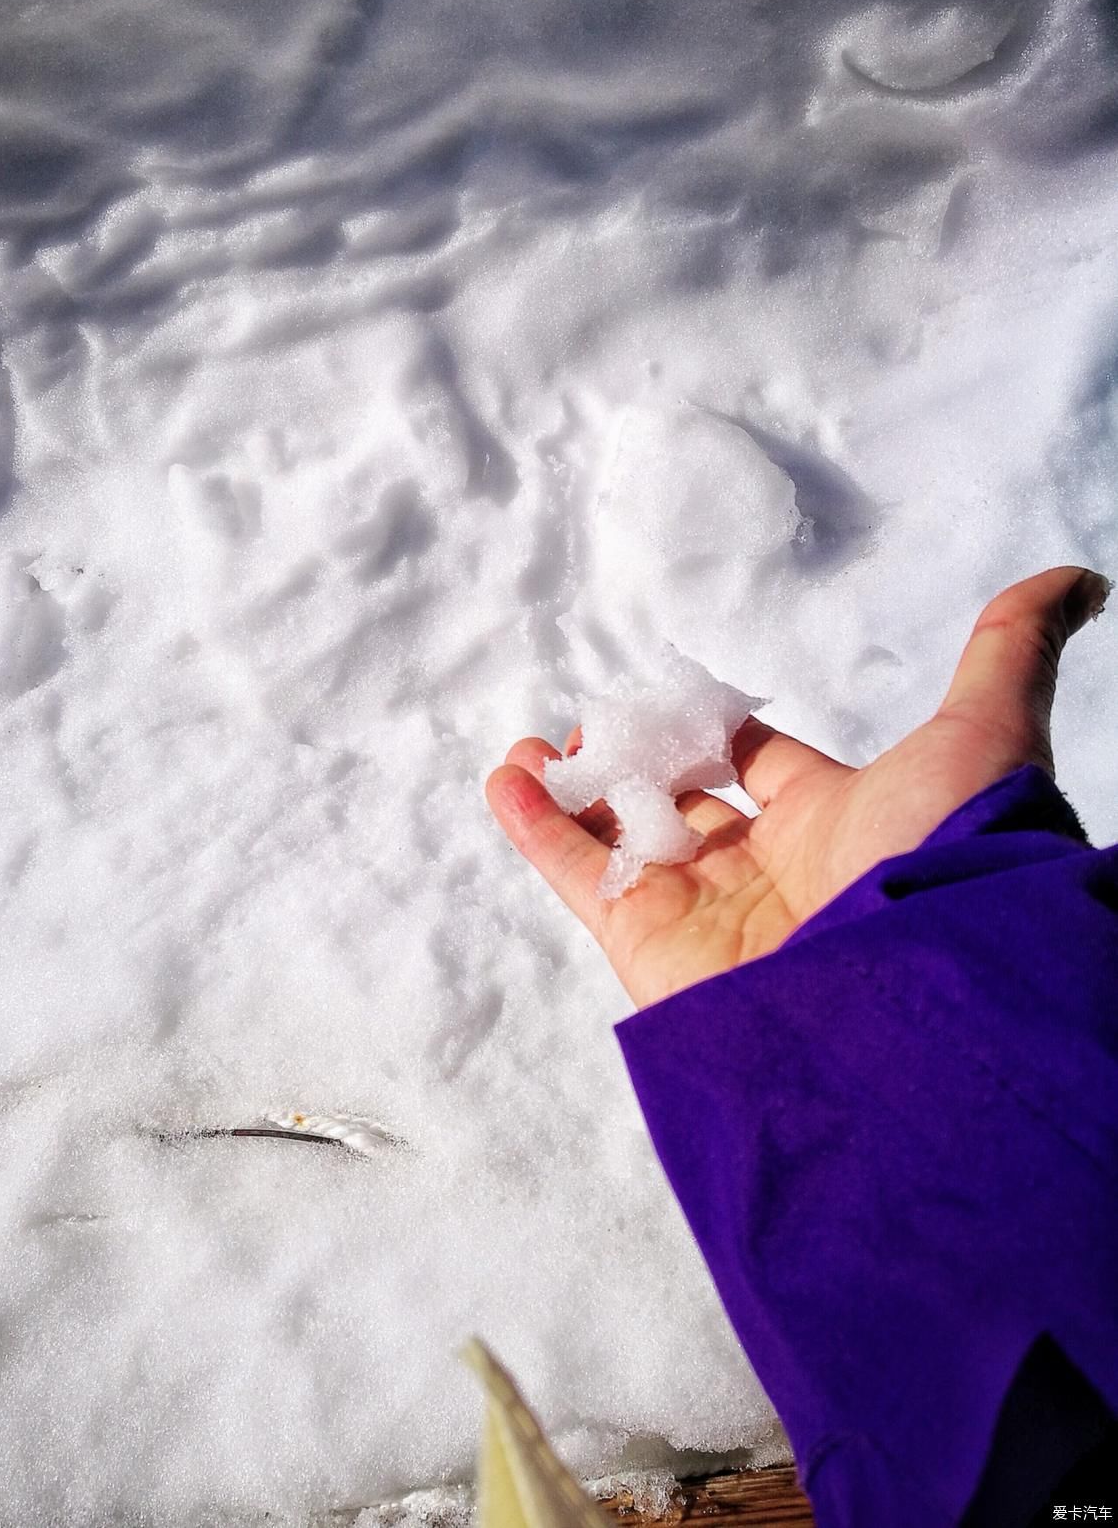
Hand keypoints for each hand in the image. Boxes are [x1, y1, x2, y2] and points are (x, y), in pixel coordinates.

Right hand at [486, 566, 1108, 1008]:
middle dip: (629, 764)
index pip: (760, 769)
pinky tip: (507, 778)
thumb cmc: (951, 857)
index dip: (715, 733)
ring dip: (568, 792)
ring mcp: (705, 912)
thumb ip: (1008, 652)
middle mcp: (769, 873)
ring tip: (527, 749)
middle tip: (583, 729)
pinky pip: (579, 880)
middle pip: (679, 806)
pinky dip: (535, 830)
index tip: (673, 703)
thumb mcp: (986, 733)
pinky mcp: (651, 947)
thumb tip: (1078, 575)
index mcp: (837, 823)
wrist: (917, 993)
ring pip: (619, 842)